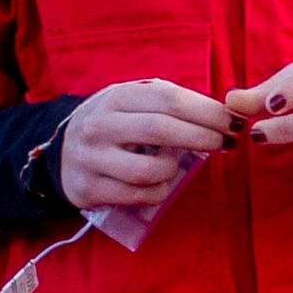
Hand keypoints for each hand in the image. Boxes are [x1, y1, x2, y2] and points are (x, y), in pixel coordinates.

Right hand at [60, 78, 237, 211]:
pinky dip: (160, 191)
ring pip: (152, 169)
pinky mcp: (91, 189)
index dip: (206, 110)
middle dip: (204, 136)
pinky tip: (160, 182)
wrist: (59, 156)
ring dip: (176, 169)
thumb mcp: (130, 102)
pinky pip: (141, 195)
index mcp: (115, 97)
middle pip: (163, 129)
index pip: (169, 99)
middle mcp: (101, 125)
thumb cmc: (112, 126)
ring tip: (177, 164)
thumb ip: (168, 103)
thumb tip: (221, 113)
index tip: (233, 120)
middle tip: (226, 142)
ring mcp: (93, 159)